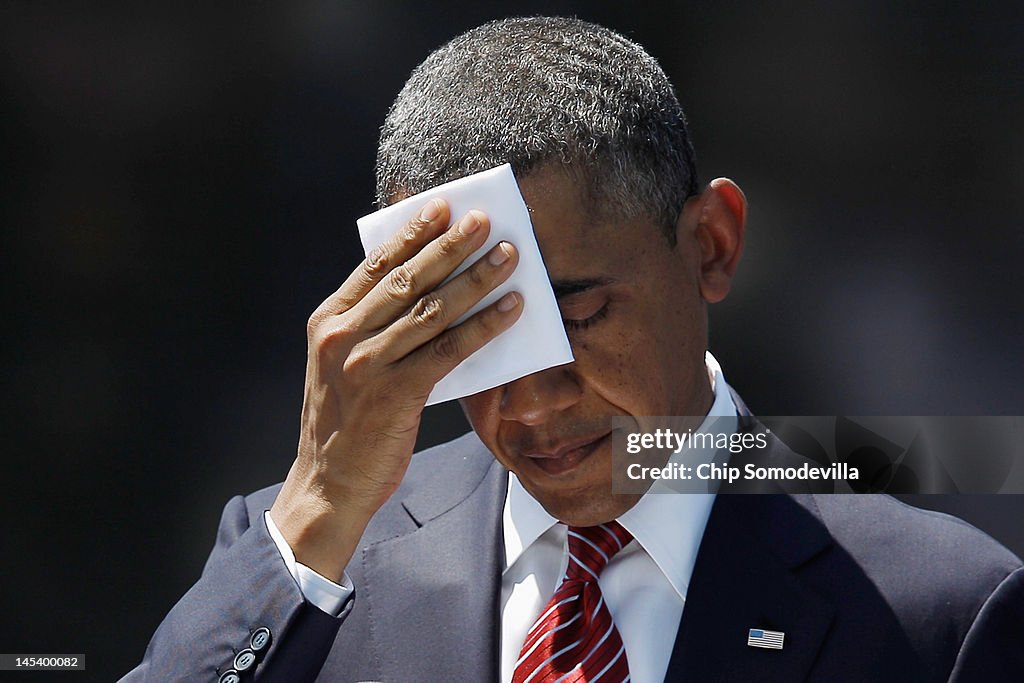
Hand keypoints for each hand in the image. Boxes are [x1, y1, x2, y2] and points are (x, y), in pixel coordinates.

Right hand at [270, 199, 521, 579]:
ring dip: (477, 279)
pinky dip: (485, 326)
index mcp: (328, 321)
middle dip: (450, 245)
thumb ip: (373, 327)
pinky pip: (450, 351)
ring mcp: (368, 364)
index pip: (375, 265)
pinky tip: (512, 309)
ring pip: (433, 310)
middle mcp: (343, 336)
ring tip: (508, 255)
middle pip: (408, 279)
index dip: (411, 233)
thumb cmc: (345, 421)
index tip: (440, 207)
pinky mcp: (396, 394)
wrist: (329, 484)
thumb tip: (431, 289)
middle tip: (483, 219)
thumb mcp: (341, 364)